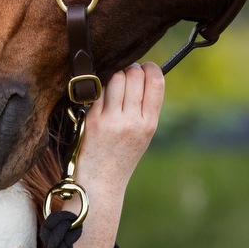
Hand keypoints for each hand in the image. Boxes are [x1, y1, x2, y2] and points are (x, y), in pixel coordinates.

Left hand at [77, 62, 164, 190]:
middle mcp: (132, 121)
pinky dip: (101, 88)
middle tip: (128, 74)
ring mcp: (111, 120)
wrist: (101, 180)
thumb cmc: (123, 153)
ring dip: (115, 75)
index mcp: (149, 124)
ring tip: (114, 85)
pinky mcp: (93, 119)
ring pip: (116, 78)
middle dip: (132, 69)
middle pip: (135, 75)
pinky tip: (102, 96)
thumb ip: (145, 106)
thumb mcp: (144, 133)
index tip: (146, 67)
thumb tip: (142, 72)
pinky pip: (99, 90)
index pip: (156, 82)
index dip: (151, 67)